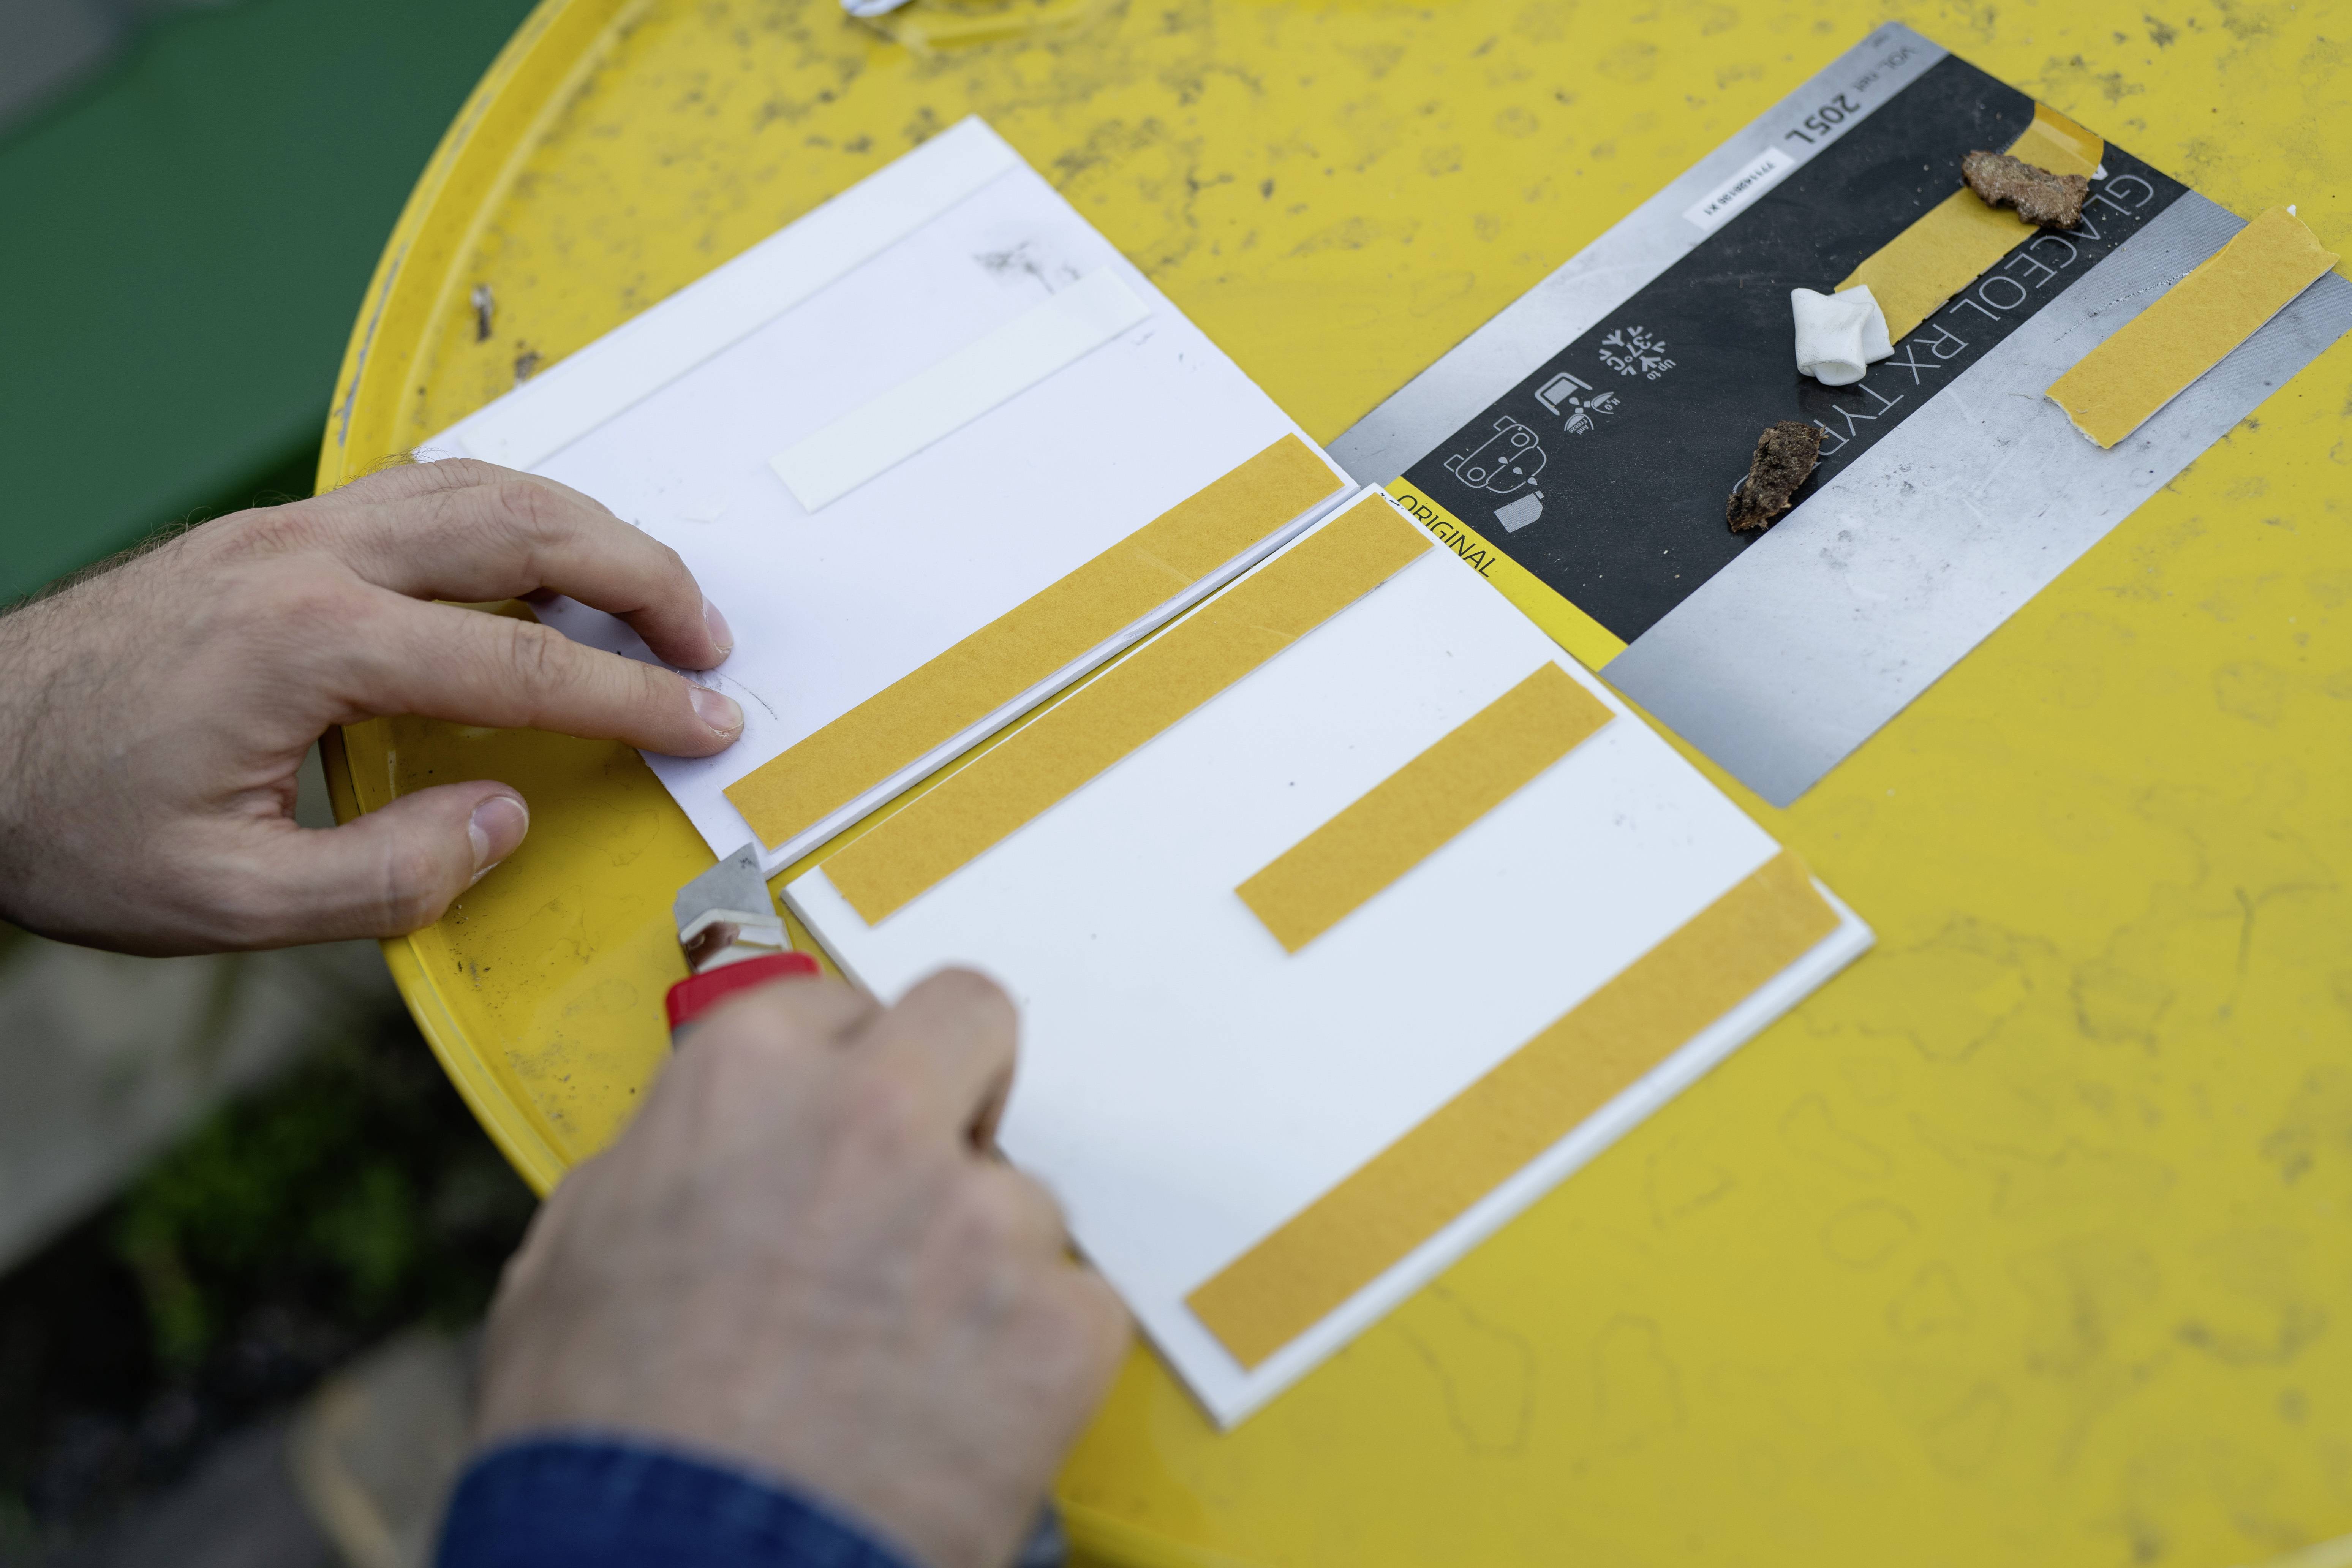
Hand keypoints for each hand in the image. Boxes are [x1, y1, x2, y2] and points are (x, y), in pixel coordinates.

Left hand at [0, 459, 741, 953]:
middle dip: (642, 577)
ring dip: (583, 528)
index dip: (634, 698)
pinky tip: (534, 558)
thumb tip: (501, 821)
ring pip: (476, 487)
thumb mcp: (225, 900)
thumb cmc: (67, 822)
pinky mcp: (269, 532)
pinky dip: (506, 510)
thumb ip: (384, 876)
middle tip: (708, 640)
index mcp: (309, 646)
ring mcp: (286, 529)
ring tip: (650, 591)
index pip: (523, 662)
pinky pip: (420, 489)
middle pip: (523, 529)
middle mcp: (307, 558)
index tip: (708, 721)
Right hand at [472, 970, 1129, 1567]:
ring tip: (905, 1362)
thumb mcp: (582, 1246)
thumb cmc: (603, 1432)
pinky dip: (1032, 1361)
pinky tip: (955, 1417)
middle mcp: (877, 1113)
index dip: (842, 1071)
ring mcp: (980, 1215)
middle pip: (973, 1019)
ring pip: (1023, 1195)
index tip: (842, 1121)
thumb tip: (720, 1136)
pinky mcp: (1059, 1322)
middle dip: (958, 1082)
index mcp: (749, 1075)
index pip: (843, 1005)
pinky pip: (1075, 1307)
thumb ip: (677, 1151)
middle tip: (931, 1168)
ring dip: (982, 1259)